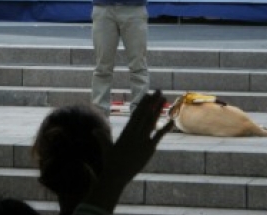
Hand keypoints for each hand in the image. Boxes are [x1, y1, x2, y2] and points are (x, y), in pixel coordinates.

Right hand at [81, 90, 172, 212]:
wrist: (116, 175)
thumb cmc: (110, 162)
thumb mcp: (106, 148)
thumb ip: (102, 137)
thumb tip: (94, 130)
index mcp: (126, 131)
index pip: (135, 114)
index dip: (142, 104)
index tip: (147, 94)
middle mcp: (134, 133)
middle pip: (145, 114)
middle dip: (152, 102)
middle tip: (159, 91)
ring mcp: (142, 140)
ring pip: (152, 121)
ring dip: (159, 109)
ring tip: (165, 99)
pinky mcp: (148, 149)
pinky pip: (159, 136)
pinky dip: (166, 128)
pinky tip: (172, 120)